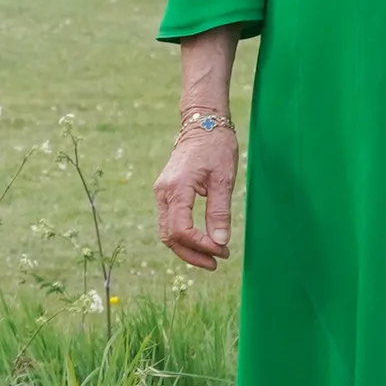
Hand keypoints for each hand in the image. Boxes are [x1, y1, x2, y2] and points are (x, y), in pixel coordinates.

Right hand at [155, 120, 238, 269]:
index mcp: (177, 188)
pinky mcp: (166, 193)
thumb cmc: (216, 146)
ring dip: (188, 248)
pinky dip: (185, 236)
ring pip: (167, 232)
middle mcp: (163, 192)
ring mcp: (162, 193)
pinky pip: (170, 222)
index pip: (180, 230)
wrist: (203, 123)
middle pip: (169, 236)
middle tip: (218, 262)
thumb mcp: (223, 179)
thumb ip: (219, 211)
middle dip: (192, 253)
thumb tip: (220, 242)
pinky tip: (203, 241)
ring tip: (213, 256)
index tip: (221, 250)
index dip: (200, 246)